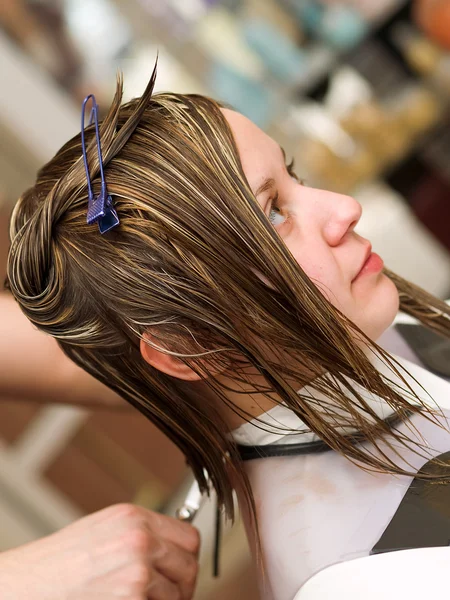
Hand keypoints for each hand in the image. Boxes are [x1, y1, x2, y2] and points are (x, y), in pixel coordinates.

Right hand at [0, 503, 199, 598]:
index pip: (189, 536)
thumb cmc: (58, 564)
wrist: (26, 586)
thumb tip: (173, 551)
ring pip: (178, 594)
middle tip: (166, 596)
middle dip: (182, 585)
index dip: (185, 557)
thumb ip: (140, 535)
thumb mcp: (103, 531)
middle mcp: (140, 539)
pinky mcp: (132, 599)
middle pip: (190, 565)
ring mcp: (138, 571)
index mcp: (134, 517)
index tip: (178, 570)